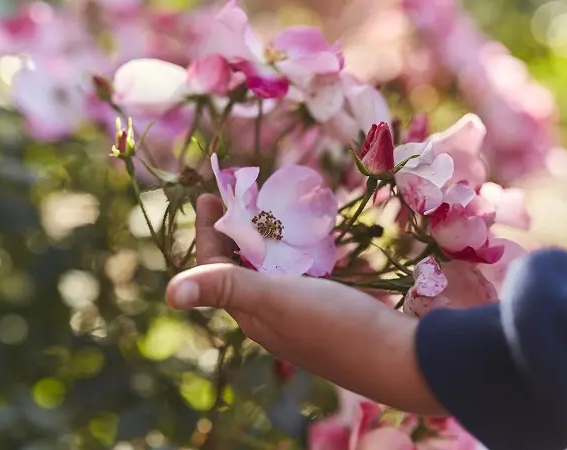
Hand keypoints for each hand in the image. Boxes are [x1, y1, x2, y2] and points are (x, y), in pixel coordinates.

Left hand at [165, 194, 444, 414]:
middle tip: (237, 193)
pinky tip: (306, 239)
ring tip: (267, 208)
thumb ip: (227, 287)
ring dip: (264, 239)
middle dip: (233, 230)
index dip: (208, 232)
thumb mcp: (276, 299)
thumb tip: (168, 291)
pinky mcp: (328, 310)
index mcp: (251, 314)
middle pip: (240, 267)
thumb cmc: (335, 326)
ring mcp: (300, 314)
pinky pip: (300, 276)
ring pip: (271, 271)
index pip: (215, 269)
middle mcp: (270, 316)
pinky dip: (294, 252)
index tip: (209, 195)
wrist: (399, 359)